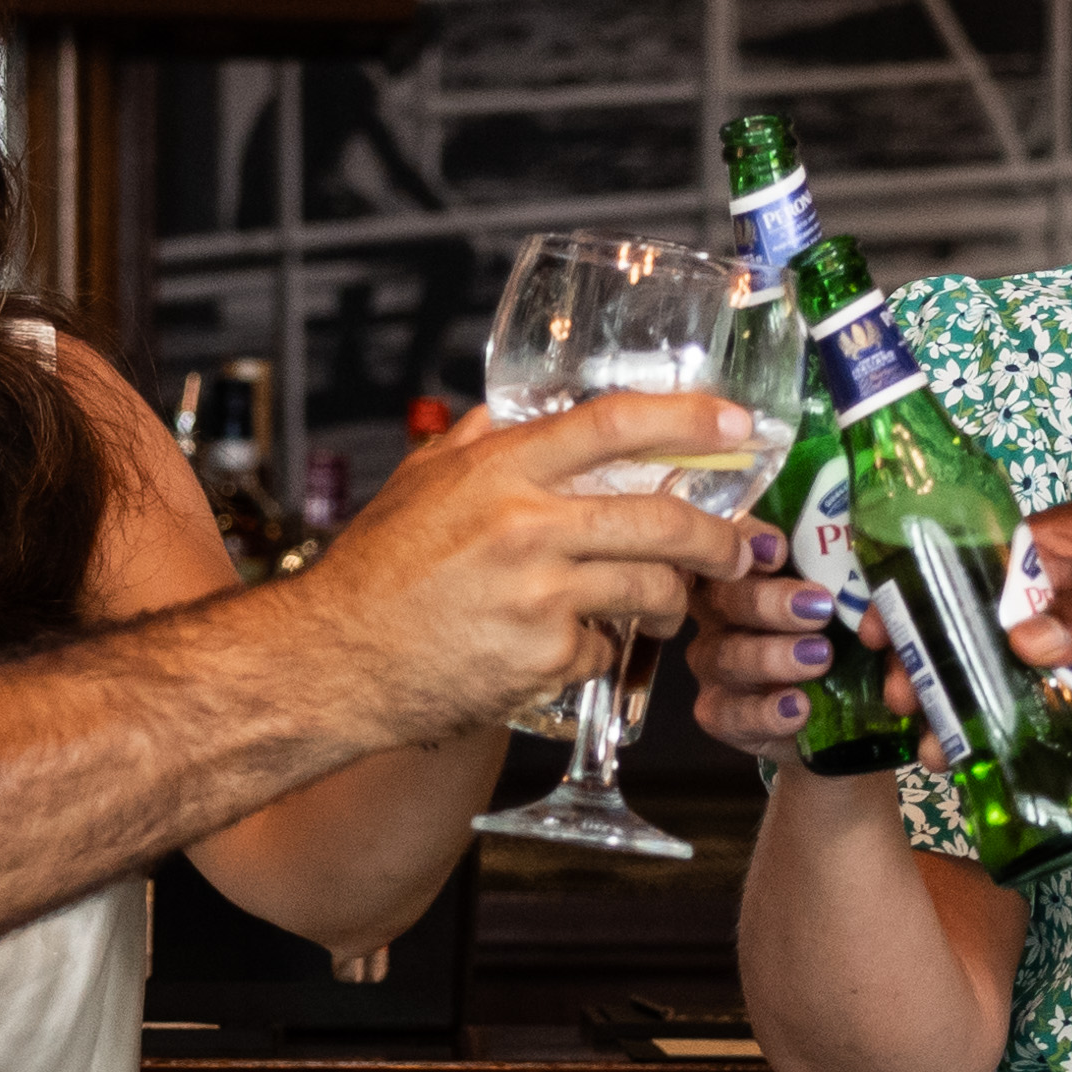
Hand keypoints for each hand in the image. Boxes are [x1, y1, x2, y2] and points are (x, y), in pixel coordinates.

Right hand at [268, 394, 757, 755]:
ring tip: (668, 605)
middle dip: (719, 538)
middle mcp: (525, 526)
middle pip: (661, 519)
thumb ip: (478, 442)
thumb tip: (523, 411)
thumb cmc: (372, 572)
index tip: (736, 424)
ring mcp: (538, 595)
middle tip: (737, 546)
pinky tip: (573, 647)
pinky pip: (605, 648)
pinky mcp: (541, 657)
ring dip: (672, 600)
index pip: (614, 423)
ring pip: (650, 589)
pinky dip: (600, 650)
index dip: (689, 418)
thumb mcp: (420, 482)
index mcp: (499, 471)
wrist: (334, 659)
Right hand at [680, 525, 860, 759]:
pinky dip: (765, 711)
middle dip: (771, 602)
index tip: (782, 549)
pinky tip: (799, 707)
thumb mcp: (850, 607)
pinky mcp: (718, 712)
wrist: (834, 716)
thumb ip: (851, 587)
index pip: (733, 544)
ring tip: (820, 658)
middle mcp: (720, 613)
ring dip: (773, 656)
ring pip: (726, 655)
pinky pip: (729, 713)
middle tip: (819, 609)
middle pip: (725, 598)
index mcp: (747, 573)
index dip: (749, 541)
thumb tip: (875, 589)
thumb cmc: (839, 640)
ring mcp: (714, 663)